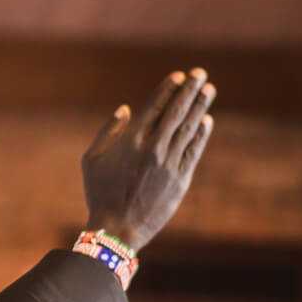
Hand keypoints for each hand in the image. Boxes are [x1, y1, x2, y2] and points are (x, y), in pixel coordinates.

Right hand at [83, 69, 216, 250]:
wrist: (117, 228)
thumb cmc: (100, 192)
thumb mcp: (93, 159)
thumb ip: (109, 131)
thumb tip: (126, 109)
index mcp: (131, 140)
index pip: (155, 106)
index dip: (168, 89)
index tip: (179, 76)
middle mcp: (153, 147)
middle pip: (176, 112)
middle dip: (189, 90)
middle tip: (200, 73)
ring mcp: (169, 163)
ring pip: (188, 128)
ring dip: (199, 107)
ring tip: (208, 89)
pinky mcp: (181, 179)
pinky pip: (194, 150)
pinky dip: (201, 134)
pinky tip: (207, 120)